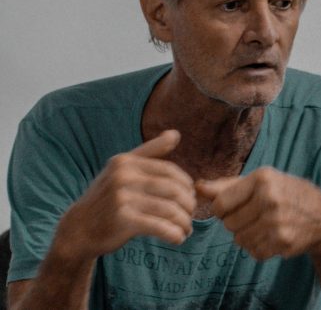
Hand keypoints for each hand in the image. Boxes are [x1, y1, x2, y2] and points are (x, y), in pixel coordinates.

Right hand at [56, 130, 195, 259]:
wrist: (78, 228)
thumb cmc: (107, 196)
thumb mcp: (123, 168)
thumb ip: (151, 150)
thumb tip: (175, 134)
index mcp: (126, 161)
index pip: (169, 170)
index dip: (185, 184)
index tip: (190, 196)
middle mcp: (123, 176)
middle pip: (172, 189)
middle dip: (188, 204)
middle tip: (190, 215)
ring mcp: (122, 198)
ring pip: (169, 209)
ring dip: (184, 222)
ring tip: (186, 229)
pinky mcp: (122, 221)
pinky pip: (159, 227)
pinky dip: (174, 234)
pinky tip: (178, 238)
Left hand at [195, 166, 320, 260]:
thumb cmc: (284, 192)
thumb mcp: (259, 181)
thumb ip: (226, 185)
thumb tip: (197, 187)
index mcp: (261, 178)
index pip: (220, 204)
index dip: (222, 209)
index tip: (233, 207)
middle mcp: (269, 198)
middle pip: (228, 224)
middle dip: (236, 222)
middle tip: (253, 215)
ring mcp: (277, 221)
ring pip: (239, 240)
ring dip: (246, 236)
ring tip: (263, 225)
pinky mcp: (283, 241)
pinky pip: (253, 252)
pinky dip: (258, 247)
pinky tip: (272, 235)